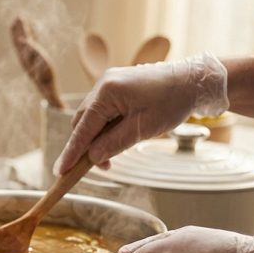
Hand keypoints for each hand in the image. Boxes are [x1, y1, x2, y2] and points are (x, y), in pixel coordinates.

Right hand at [54, 53, 228, 175]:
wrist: (193, 81)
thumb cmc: (172, 101)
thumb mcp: (142, 129)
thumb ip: (114, 144)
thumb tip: (93, 157)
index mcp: (107, 92)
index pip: (83, 128)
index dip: (71, 152)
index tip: (60, 172)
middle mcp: (102, 85)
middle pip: (82, 122)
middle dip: (85, 146)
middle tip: (95, 168)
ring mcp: (108, 84)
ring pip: (91, 118)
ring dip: (96, 139)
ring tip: (110, 157)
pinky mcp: (117, 87)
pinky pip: (102, 112)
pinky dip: (104, 128)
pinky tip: (115, 140)